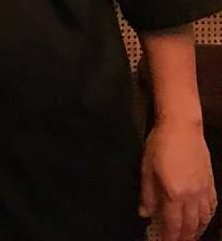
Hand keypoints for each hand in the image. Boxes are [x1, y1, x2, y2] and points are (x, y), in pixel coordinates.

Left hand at [140, 118, 216, 240]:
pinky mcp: (210, 182)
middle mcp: (192, 196)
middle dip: (184, 238)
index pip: (173, 224)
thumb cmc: (160, 144)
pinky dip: (208, 217)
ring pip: (204, 218)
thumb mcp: (146, 167)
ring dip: (197, 230)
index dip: (170, 237)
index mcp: (174, 194)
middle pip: (190, 225)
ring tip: (190, 236)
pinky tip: (204, 219)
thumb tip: (144, 213)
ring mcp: (203, 190)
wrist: (182, 127)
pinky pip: (212, 206)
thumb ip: (147, 193)